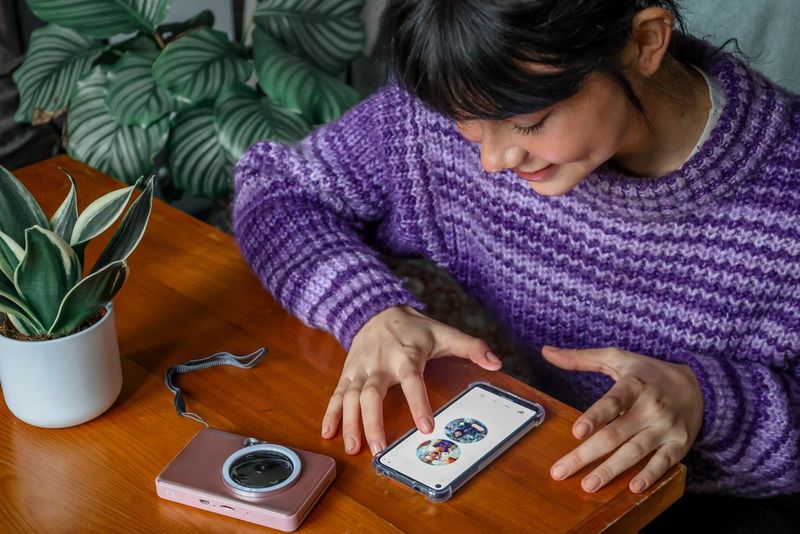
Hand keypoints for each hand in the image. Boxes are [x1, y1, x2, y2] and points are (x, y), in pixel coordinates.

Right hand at [321, 306, 501, 455]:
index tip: (425, 427)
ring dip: (350, 422)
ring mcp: (361, 369)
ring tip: (354, 447)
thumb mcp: (444, 333)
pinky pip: (337, 394)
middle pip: (373, 394)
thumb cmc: (414, 328)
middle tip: (379, 448)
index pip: (412, 382)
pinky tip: (328, 432)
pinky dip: (331, 413)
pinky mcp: (348, 373)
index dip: (418, 404)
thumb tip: (497, 363)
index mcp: (406, 356)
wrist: (376, 309)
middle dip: (373, 422)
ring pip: (352, 397)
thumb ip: (472, 348)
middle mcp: (380, 364)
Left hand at [542, 346, 702, 493]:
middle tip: (562, 471)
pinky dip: (650, 475)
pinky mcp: (680, 444)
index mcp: (634, 385)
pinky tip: (633, 488)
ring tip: (588, 485)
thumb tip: (545, 352)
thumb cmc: (648, 372)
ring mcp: (666, 428)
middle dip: (587, 455)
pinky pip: (664, 463)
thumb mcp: (617, 358)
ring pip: (635, 452)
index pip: (612, 402)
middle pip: (615, 434)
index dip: (595, 417)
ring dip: (611, 470)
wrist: (697, 385)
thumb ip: (580, 358)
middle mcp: (650, 407)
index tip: (577, 432)